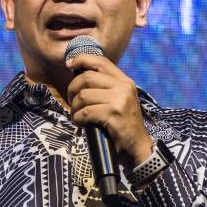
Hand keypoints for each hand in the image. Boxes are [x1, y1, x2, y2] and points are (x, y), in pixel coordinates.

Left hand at [65, 54, 153, 169]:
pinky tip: (81, 124)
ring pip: (83, 96)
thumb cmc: (122, 125)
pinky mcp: (113, 114)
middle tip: (71, 102)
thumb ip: (105, 87)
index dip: (82, 59)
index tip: (69, 64)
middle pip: (87, 78)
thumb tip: (79, 74)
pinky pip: (85, 112)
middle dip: (72, 90)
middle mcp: (124, 87)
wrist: (137, 147)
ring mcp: (120, 100)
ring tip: (77, 116)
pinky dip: (78, 119)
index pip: (101, 61)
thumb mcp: (119, 100)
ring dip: (74, 108)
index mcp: (125, 81)